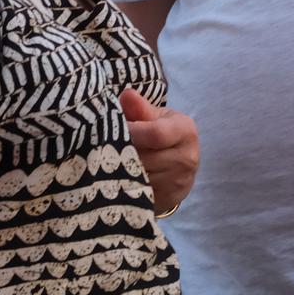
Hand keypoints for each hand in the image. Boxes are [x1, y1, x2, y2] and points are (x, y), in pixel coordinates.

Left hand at [119, 88, 198, 214]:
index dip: (132, 132)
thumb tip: (127, 96)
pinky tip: (119, 176)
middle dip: (123, 151)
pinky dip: (127, 184)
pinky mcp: (171, 198)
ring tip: (110, 160)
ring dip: (122, 169)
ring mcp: (180, 181)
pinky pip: (142, 192)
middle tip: (106, 147)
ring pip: (141, 176)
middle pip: (146, 157)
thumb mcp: (154, 116)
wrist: (177, 165)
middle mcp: (188, 157)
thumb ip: (140, 108)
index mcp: (185, 130)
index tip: (115, 130)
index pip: (156, 134)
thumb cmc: (161, 133)